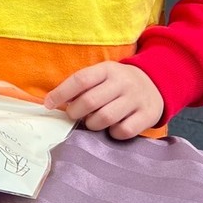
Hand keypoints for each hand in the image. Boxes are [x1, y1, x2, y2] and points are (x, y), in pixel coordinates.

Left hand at [44, 61, 163, 139]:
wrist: (155, 84)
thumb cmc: (117, 84)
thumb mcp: (102, 76)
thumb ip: (83, 86)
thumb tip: (54, 102)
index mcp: (107, 69)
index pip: (80, 79)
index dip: (61, 93)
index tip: (48, 104)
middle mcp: (123, 82)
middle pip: (90, 101)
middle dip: (75, 112)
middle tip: (74, 115)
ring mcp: (136, 99)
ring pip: (105, 117)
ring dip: (92, 124)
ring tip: (92, 122)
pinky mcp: (148, 115)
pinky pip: (124, 130)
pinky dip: (112, 133)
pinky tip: (111, 128)